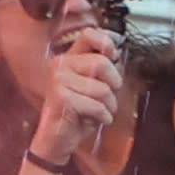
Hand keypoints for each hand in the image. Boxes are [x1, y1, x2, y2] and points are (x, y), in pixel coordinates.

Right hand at [28, 28, 123, 168]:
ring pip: (102, 89)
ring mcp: (59, 80)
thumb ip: (101, 70)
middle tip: (108, 98)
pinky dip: (102, 117)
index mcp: (69, 58)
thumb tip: (117, 57)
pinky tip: (92, 121)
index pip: (89, 34)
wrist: (57, 139)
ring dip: (108, 106)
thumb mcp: (92, 87)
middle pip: (102, 63)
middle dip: (113, 85)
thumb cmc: (77, 113)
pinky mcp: (61, 98)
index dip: (107, 43)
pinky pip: (96, 106)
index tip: (113, 57)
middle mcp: (61, 65)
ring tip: (99, 112)